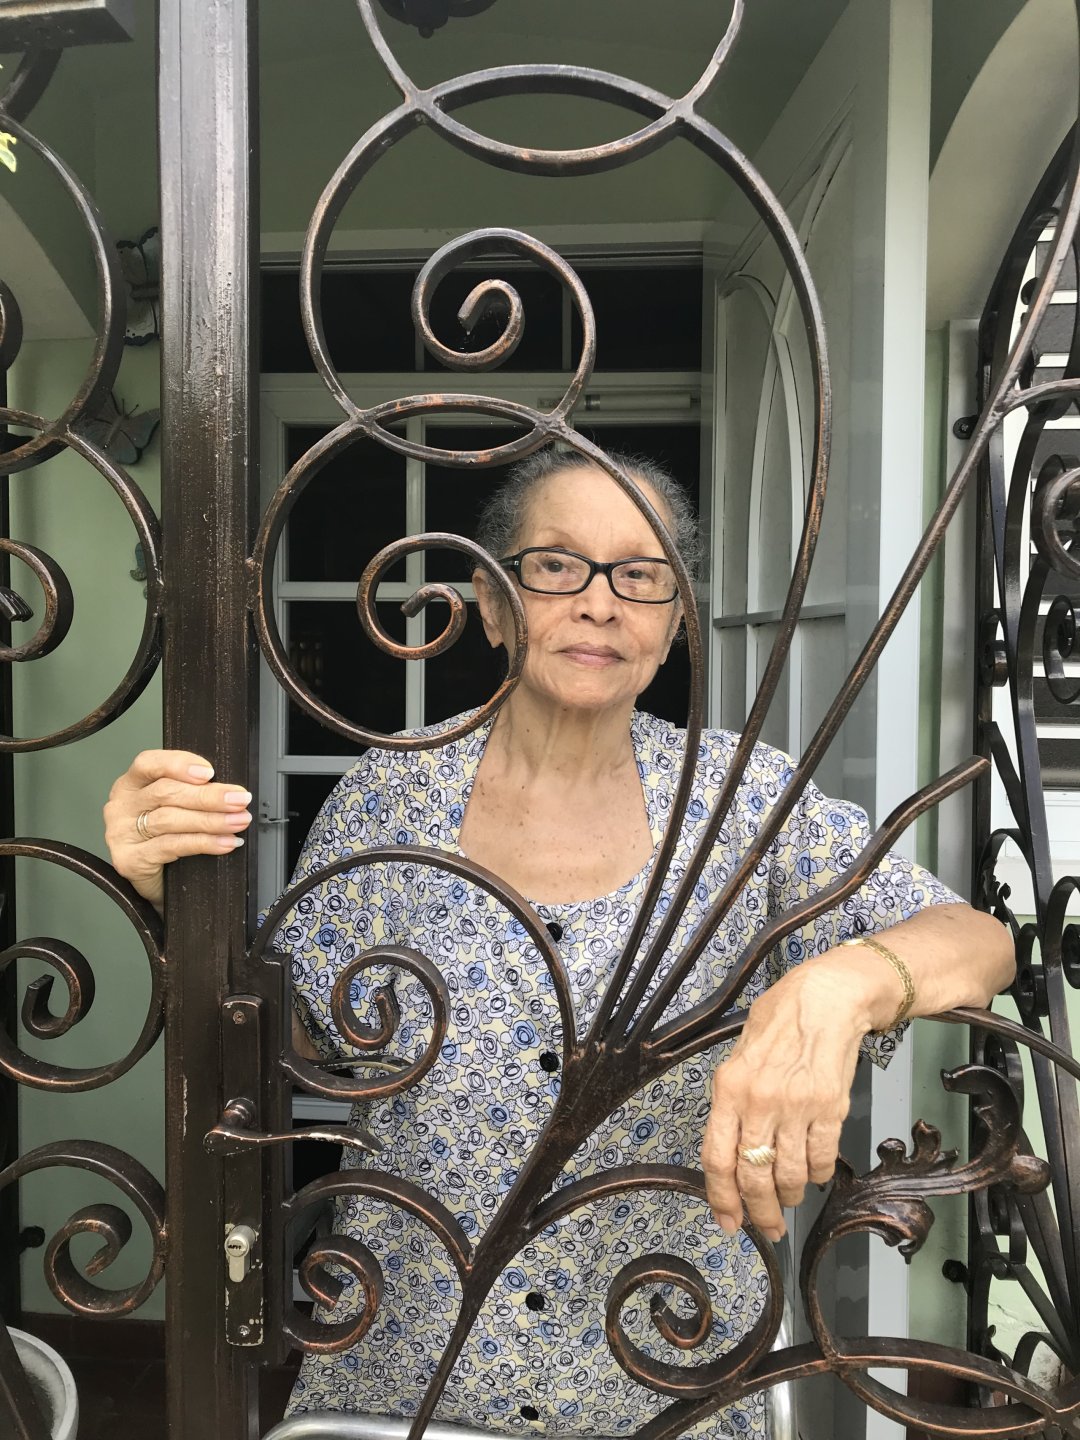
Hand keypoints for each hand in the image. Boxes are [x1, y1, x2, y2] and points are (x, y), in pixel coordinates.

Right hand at [103, 749, 252, 909]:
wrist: (152, 883)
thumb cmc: (164, 838)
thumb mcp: (174, 808)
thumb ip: (191, 793)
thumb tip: (229, 790)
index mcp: (131, 784)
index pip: (149, 764)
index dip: (179, 764)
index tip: (209, 772)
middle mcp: (122, 806)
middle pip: (166, 792)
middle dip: (209, 796)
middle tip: (239, 799)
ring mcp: (122, 833)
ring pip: (170, 819)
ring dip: (212, 820)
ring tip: (239, 821)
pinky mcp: (130, 859)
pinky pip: (172, 846)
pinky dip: (204, 843)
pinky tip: (225, 842)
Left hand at [700, 962, 872, 1240]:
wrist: (829, 996)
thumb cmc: (782, 1017)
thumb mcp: (741, 1052)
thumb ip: (734, 1097)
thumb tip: (731, 1145)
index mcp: (729, 1087)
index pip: (716, 1157)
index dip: (722, 1198)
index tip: (728, 1221)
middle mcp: (759, 1101)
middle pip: (753, 1175)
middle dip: (759, 1211)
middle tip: (768, 1227)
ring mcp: (796, 1106)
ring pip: (788, 1174)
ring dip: (789, 1195)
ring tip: (789, 1198)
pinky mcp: (831, 1108)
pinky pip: (821, 1158)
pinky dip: (817, 1174)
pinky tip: (814, 1173)